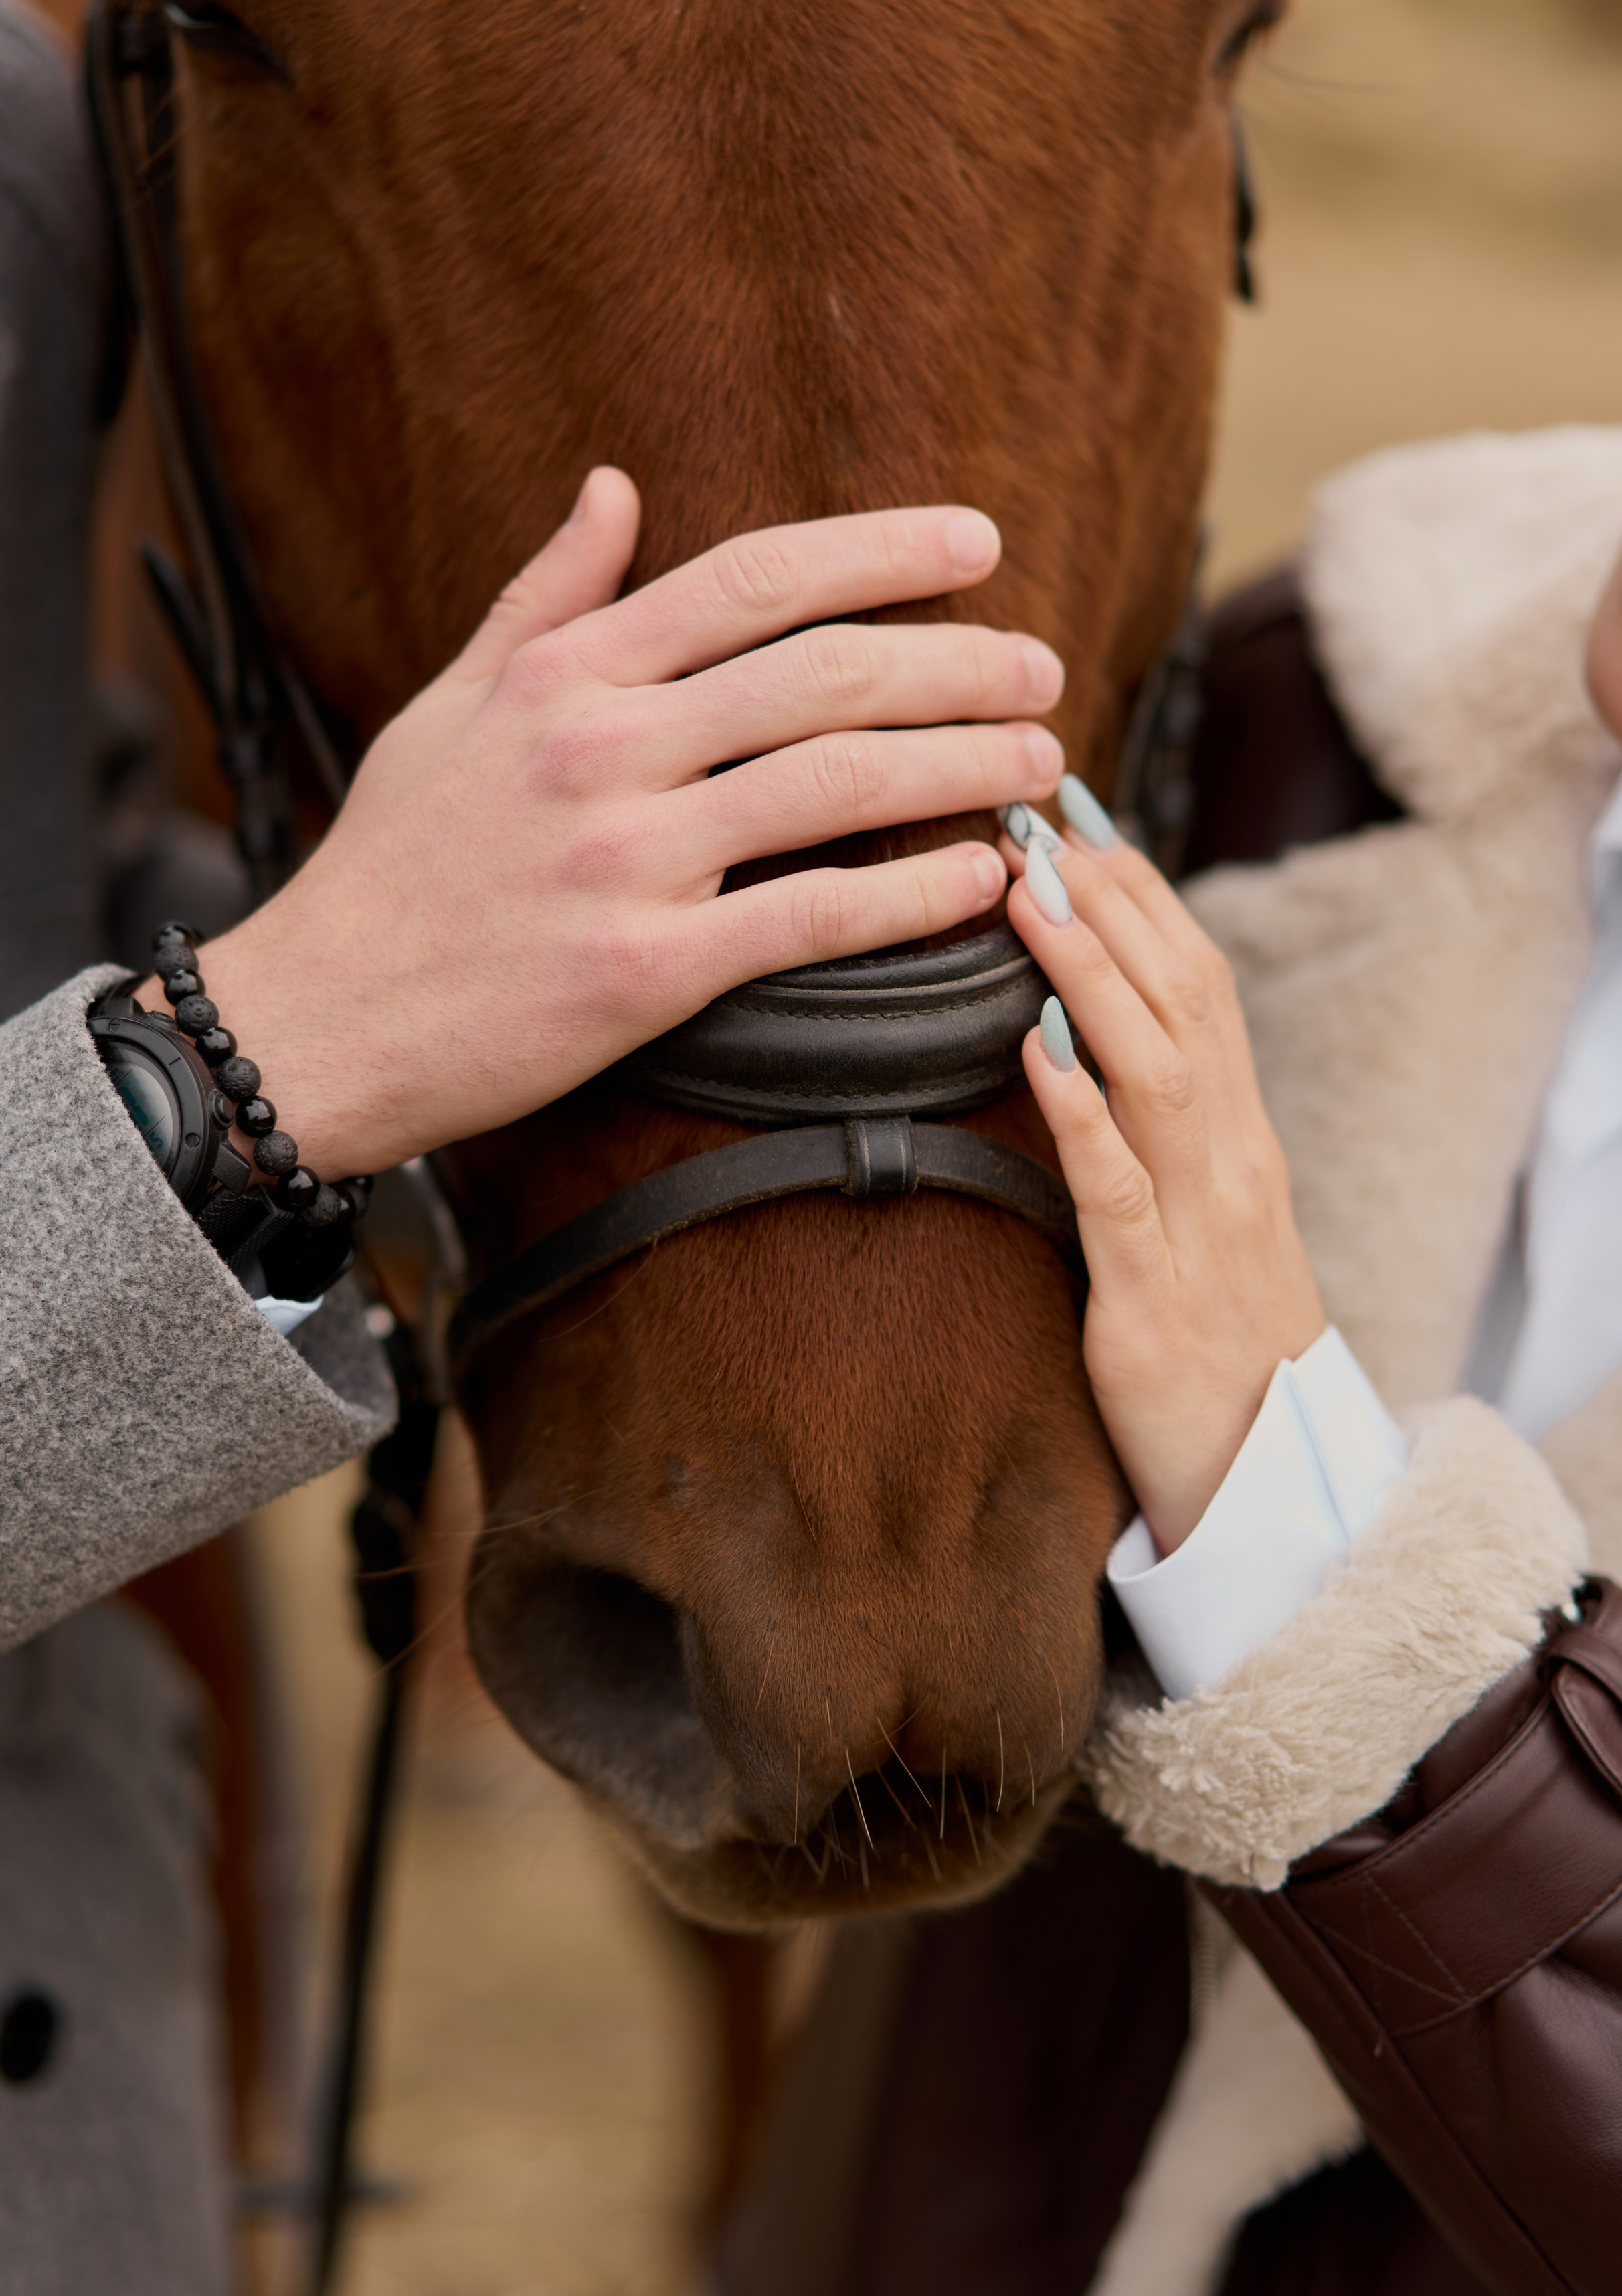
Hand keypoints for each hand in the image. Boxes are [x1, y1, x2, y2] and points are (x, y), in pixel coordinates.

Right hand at [171, 471, 1063, 1177]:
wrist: (317, 1018)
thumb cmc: (391, 864)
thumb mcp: (449, 705)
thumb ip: (545, 595)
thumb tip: (613, 484)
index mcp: (565, 673)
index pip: (752, 579)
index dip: (879, 549)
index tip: (976, 539)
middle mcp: (602, 748)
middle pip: (821, 673)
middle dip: (955, 659)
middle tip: (1041, 667)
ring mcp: (625, 860)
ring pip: (834, 784)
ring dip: (958, 765)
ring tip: (1038, 761)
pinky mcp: (644, 972)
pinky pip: (809, 919)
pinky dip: (910, 896)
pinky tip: (979, 878)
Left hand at [1004, 807, 1324, 1554]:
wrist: (1268, 1479)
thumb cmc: (1213, 1338)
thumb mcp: (1195, 1214)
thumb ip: (1154, 1125)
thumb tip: (1080, 1030)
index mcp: (1238, 1134)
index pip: (1201, 982)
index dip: (1143, 893)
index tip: (1080, 816)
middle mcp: (1232, 1160)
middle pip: (1185, 1001)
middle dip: (1113, 904)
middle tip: (1040, 822)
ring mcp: (1200, 1226)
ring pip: (1159, 1072)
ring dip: (1091, 978)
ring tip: (1027, 899)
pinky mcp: (1151, 1299)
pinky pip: (1116, 1191)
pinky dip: (1080, 1114)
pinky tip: (1035, 1052)